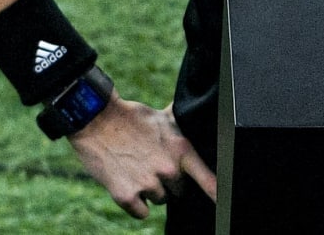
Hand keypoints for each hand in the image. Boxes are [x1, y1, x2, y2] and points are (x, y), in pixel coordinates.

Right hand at [67, 92, 216, 218]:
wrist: (97, 120)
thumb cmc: (132, 117)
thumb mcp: (163, 117)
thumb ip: (181, 126)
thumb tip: (196, 112)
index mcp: (181, 150)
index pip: (207, 179)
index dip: (216, 194)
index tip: (226, 205)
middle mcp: (168, 169)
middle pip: (178, 191)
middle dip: (168, 182)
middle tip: (152, 164)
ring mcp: (147, 184)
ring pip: (159, 200)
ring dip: (150, 191)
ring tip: (137, 169)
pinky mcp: (127, 196)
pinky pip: (141, 212)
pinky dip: (135, 203)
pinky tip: (128, 183)